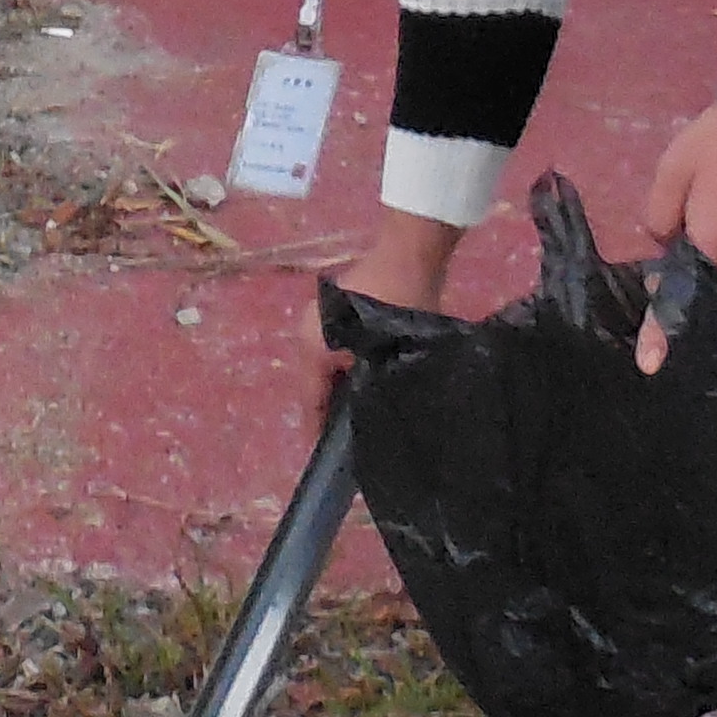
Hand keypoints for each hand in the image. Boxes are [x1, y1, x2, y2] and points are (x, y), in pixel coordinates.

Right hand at [310, 211, 460, 427]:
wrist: (410, 254)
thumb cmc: (397, 307)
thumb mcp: (382, 359)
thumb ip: (365, 392)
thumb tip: (361, 423)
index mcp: (310, 345)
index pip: (310, 400)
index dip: (319, 431)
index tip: (331, 462)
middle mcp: (306, 332)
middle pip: (315, 383)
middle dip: (331, 410)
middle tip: (351, 440)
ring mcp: (320, 317)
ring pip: (326, 367)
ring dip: (341, 388)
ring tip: (361, 416)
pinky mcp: (337, 310)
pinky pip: (336, 351)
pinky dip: (347, 368)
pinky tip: (367, 381)